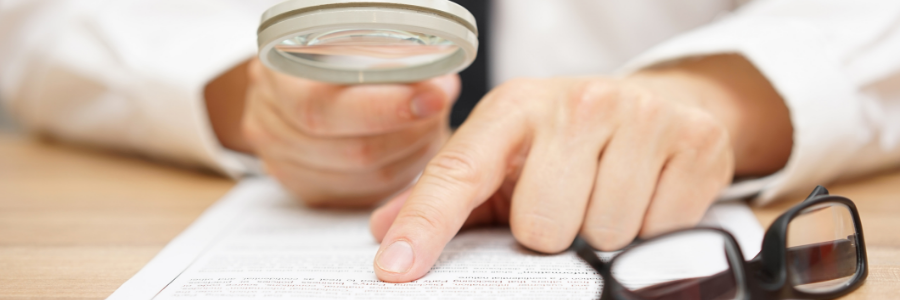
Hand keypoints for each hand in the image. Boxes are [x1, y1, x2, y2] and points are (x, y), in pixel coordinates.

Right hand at [240, 58, 459, 206]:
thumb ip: (389, 60)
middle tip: (438, 114)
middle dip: (409, 134)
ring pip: (365, 178)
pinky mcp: (306, 189)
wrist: (289, 87)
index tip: (433, 98)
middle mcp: (270, 124)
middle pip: (351, 150)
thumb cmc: (327, 59)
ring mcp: (283, 163)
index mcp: (276, 78)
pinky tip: (410, 151)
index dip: (385, 107)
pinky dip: (396, 175)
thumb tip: (438, 86)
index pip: (325, 106)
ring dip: (410, 155)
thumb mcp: (350, 44)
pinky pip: (362, 195)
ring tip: (429, 128)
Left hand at [368, 55, 792, 281]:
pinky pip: (660, 231)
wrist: (658, 104)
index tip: (397, 269)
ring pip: (603, 234)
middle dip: (550, 232)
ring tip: (607, 195)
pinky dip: (651, 229)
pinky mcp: (695, 142)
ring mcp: (640, 118)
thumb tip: (386, 233)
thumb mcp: (505, 155)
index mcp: (514, 107)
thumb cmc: (568, 140)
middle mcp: (576, 104)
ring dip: (602, 232)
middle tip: (566, 202)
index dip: (425, 225)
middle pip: (542, 227)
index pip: (458, 173)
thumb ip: (447, 196)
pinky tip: (645, 196)